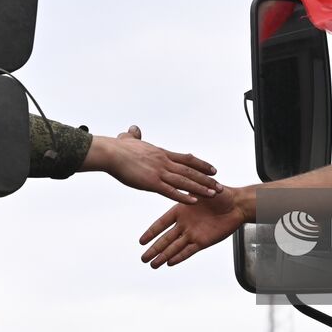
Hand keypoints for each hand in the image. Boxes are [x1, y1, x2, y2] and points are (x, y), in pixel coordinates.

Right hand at [87, 125, 221, 203]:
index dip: (202, 165)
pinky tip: (194, 201)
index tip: (213, 170)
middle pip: (190, 171)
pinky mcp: (151, 183)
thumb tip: (134, 129)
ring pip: (185, 181)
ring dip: (200, 188)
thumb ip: (134, 136)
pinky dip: (184, 196)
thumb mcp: (129, 140)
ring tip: (214, 194)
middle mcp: (164, 162)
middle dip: (207, 179)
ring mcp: (159, 172)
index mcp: (162, 153)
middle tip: (220, 186)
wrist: (111, 153)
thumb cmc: (118, 148)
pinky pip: (171, 191)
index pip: (187, 159)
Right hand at [139, 186, 250, 267]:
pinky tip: (170, 262)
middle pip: (166, 239)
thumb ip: (188, 193)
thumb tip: (176, 185)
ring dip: (164, 256)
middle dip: (154, 249)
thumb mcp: (200, 190)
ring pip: (175, 247)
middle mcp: (185, 224)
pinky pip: (189, 250)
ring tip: (153, 264)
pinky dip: (180, 257)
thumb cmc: (221, 195)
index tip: (141, 241)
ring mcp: (193, 233)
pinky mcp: (203, 241)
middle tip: (143, 258)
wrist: (237, 205)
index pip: (162, 223)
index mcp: (181, 210)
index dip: (151, 232)